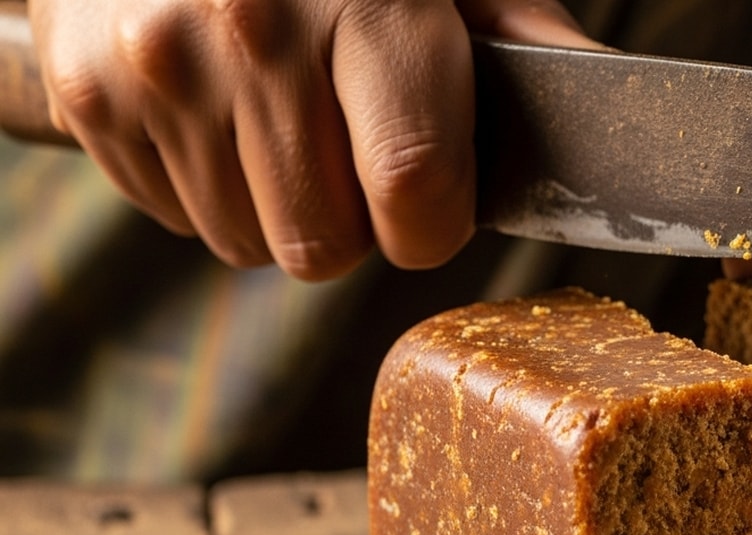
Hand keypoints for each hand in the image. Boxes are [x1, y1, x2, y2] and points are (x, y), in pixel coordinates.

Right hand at [27, 0, 596, 279]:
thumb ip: (526, 47)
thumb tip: (616, 109)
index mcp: (367, 4)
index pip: (413, 194)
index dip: (431, 225)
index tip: (431, 204)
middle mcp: (250, 32)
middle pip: (322, 247)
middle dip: (353, 223)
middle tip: (350, 149)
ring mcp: (157, 65)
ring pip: (246, 245)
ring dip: (279, 208)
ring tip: (284, 121)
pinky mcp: (90, 92)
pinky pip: (173, 217)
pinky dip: (206, 185)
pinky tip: (222, 111)